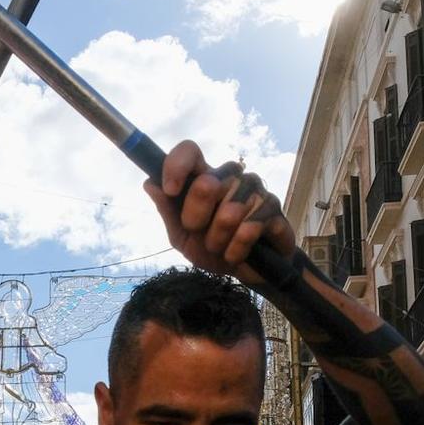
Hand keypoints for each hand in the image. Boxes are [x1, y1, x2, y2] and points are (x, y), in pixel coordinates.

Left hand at [144, 142, 297, 288]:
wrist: (248, 273)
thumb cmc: (214, 250)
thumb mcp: (182, 237)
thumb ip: (168, 212)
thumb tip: (150, 184)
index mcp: (205, 177)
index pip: (189, 151)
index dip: (177, 166)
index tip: (171, 190)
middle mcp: (231, 176)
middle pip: (206, 184)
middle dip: (197, 220)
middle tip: (201, 235)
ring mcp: (255, 189)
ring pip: (229, 212)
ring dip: (218, 240)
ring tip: (223, 247)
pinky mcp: (273, 208)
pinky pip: (249, 229)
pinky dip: (237, 249)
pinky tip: (239, 253)